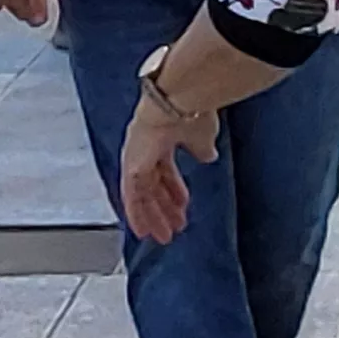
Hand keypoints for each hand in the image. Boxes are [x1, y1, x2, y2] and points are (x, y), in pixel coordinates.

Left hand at [118, 91, 222, 244]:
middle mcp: (144, 147)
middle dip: (164, 207)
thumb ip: (202, 150)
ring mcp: (135, 156)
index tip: (181, 206)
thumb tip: (207, 156)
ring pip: (142, 193)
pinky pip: (131, 196)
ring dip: (154, 216)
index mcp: (162, 138)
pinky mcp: (131, 165)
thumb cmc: (192, 112)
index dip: (173, 189)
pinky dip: (136, 214)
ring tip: (164, 236)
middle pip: (152, 185)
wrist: (180, 101)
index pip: (164, 170)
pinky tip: (143, 231)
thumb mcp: (203, 138)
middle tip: (173, 227)